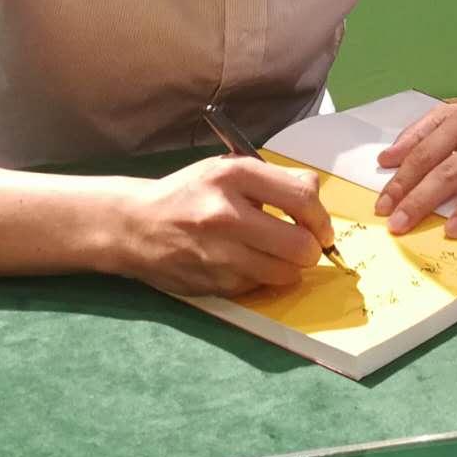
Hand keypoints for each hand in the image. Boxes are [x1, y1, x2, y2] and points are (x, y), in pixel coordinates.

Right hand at [114, 156, 333, 296]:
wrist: (135, 225)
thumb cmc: (189, 194)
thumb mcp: (226, 169)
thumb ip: (273, 179)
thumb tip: (316, 192)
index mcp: (232, 175)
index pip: (301, 198)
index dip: (321, 217)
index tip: (321, 227)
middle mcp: (225, 214)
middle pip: (300, 245)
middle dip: (311, 250)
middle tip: (305, 246)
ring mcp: (218, 254)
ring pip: (284, 273)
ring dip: (290, 268)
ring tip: (277, 255)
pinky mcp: (213, 283)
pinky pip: (258, 286)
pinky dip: (261, 278)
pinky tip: (245, 263)